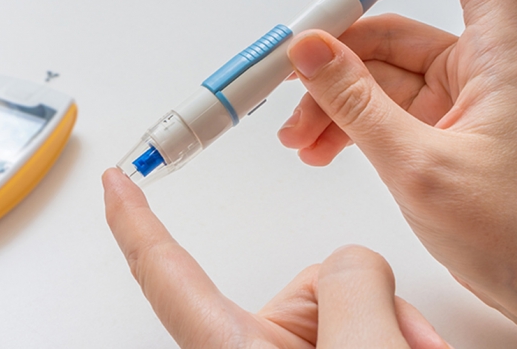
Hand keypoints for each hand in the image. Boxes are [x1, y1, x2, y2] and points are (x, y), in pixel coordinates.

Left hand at [103, 168, 449, 348]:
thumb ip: (351, 287)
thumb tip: (354, 266)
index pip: (162, 271)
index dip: (132, 221)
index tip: (114, 184)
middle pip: (310, 284)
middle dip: (366, 300)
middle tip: (402, 343)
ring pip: (345, 303)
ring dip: (389, 329)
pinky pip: (358, 327)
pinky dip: (390, 339)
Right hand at [278, 0, 516, 342]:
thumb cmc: (514, 232)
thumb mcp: (419, 164)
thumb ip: (358, 105)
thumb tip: (310, 52)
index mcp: (491, 66)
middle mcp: (468, 79)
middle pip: (392, 38)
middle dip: (335, 62)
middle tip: (288, 83)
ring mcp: (444, 112)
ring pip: (374, 83)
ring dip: (329, 104)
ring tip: (296, 139)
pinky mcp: (427, 142)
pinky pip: (375, 117)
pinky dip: (343, 130)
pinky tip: (316, 151)